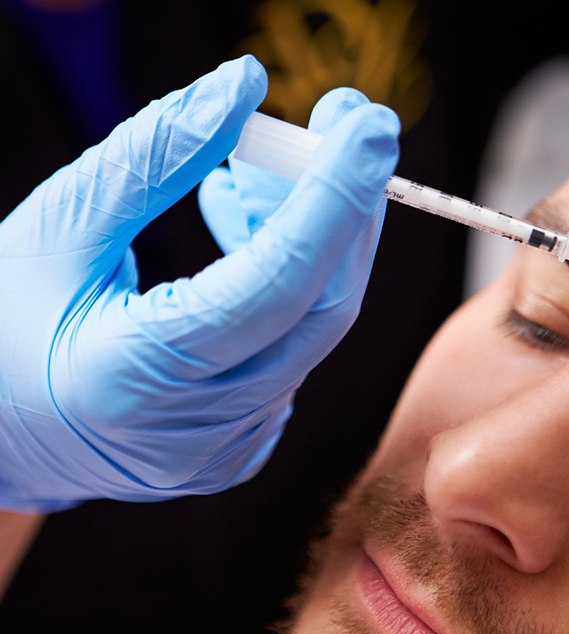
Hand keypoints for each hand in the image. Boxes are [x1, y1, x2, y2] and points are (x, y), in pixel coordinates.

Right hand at [0, 56, 399, 510]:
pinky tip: (249, 243)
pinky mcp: (240, 449)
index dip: (333, 198)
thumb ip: (154, 155)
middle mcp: (196, 429)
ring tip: (255, 181)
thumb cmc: (6, 324)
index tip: (369, 127)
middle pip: (320, 308)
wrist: (2, 428)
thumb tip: (241, 88)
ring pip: (311, 328)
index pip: (274, 282)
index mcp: (134, 376)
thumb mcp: (61, 224)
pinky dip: (289, 286)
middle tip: (343, 129)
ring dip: (309, 242)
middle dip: (345, 208)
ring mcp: (225, 448)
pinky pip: (291, 353)